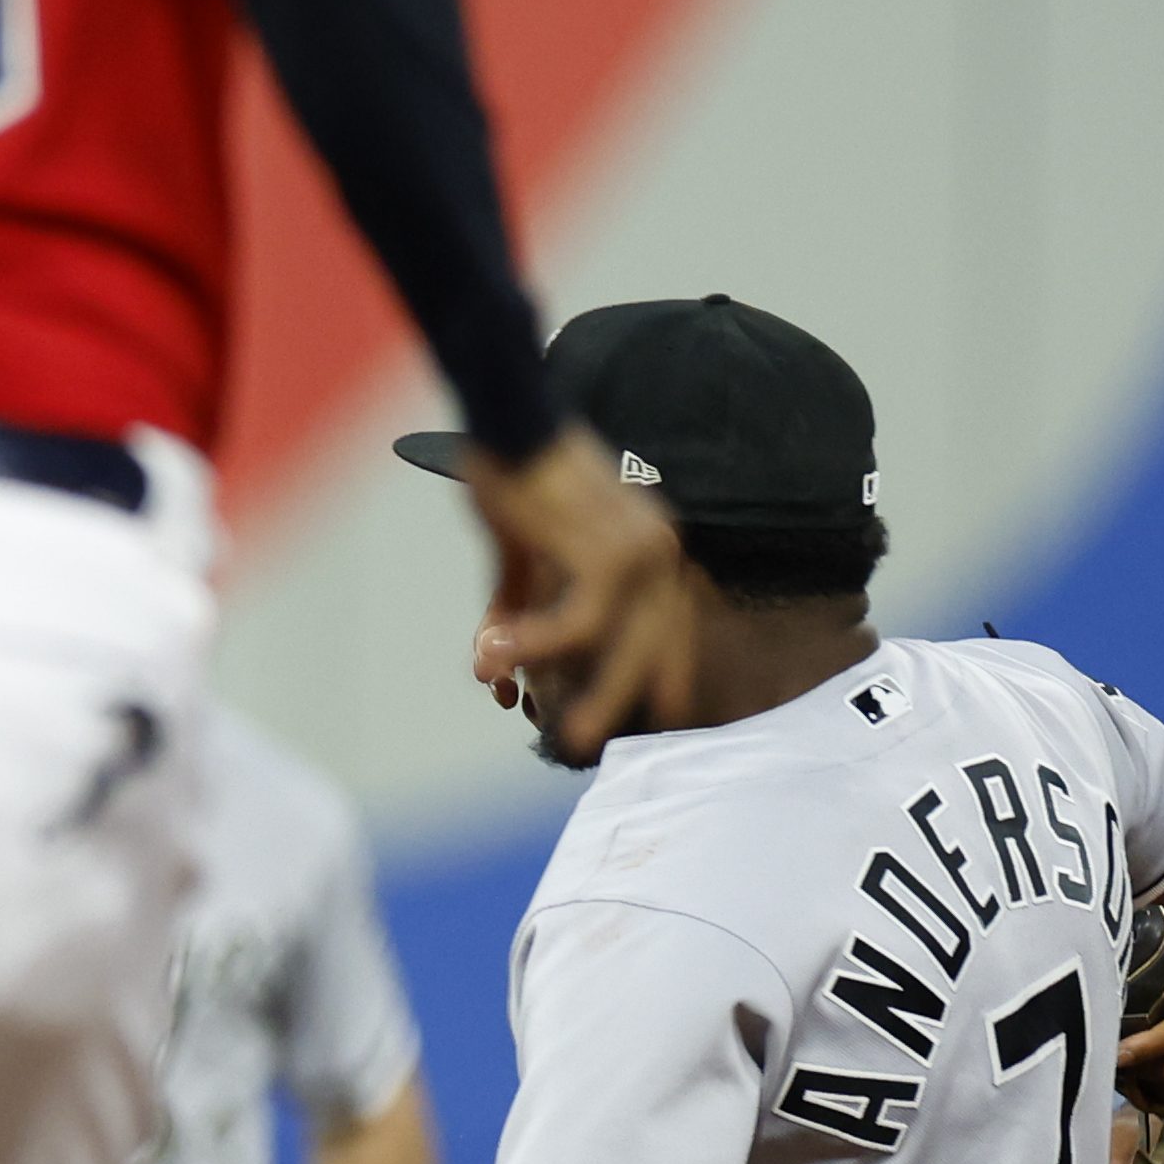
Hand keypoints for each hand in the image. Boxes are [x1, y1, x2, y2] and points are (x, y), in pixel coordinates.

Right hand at [457, 440, 699, 764]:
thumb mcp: (519, 553)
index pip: (671, 627)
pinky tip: (492, 657)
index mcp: (651, 548)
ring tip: (546, 726)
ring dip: (579, 690)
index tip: (660, 716)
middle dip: (620, 701)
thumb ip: (518, 607)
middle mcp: (659, 552)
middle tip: (588, 744)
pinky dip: (534, 646)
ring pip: (620, 646)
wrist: (510, 419)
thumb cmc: (512, 474)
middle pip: (654, 648)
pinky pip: (579, 623)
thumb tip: (492, 670)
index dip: (664, 675)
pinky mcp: (608, 553)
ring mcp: (641, 553)